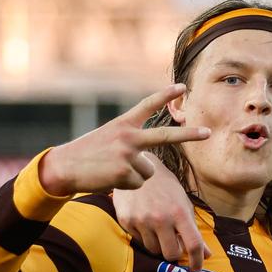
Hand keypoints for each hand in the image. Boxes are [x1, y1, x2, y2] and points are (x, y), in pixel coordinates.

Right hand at [39, 85, 207, 195]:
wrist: (63, 168)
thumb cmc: (88, 154)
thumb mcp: (109, 138)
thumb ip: (131, 140)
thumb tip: (154, 159)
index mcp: (123, 124)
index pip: (147, 106)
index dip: (165, 95)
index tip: (182, 86)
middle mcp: (127, 136)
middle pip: (165, 136)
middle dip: (189, 135)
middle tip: (208, 132)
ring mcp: (126, 154)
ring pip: (149, 170)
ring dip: (136, 174)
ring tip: (114, 170)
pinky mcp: (123, 172)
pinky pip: (139, 183)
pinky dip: (127, 185)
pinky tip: (110, 178)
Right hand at [114, 158, 210, 270]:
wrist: (138, 167)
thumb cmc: (166, 186)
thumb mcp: (184, 203)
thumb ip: (193, 229)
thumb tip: (206, 254)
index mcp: (180, 212)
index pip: (193, 244)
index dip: (197, 261)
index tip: (196, 269)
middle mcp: (161, 218)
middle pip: (171, 254)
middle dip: (175, 253)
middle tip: (174, 244)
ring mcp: (142, 220)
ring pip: (153, 249)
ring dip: (159, 244)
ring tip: (158, 228)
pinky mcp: (126, 221)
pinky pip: (138, 240)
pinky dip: (144, 236)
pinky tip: (145, 221)